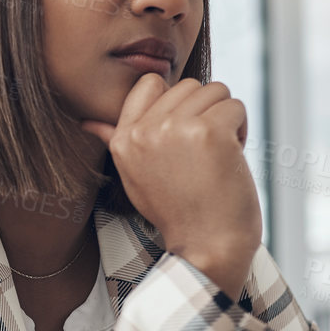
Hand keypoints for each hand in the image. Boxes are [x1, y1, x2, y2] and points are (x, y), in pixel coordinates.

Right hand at [79, 74, 260, 298]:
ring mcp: (176, 129)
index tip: (184, 133)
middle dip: (205, 112)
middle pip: (188, 85)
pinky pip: (235, 106)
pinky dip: (241, 129)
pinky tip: (231, 158)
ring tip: (218, 154)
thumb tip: (87, 122)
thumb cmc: (177, 213)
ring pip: (215, 91)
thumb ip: (116, 141)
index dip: (176, 101)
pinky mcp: (210, 132)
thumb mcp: (135, 176)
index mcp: (123, 140)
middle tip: (204, 151)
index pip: (149, 83)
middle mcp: (145, 131)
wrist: (205, 247)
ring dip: (225, 118)